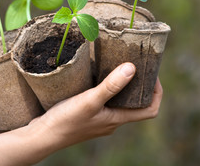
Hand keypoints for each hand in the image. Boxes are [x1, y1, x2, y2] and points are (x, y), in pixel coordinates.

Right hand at [30, 63, 162, 148]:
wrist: (43, 135)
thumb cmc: (66, 120)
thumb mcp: (89, 101)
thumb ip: (111, 86)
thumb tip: (132, 69)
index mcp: (117, 119)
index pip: (150, 109)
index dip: (156, 92)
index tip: (152, 73)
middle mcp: (112, 121)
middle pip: (136, 104)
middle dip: (139, 84)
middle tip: (135, 64)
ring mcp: (100, 119)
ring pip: (119, 102)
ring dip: (122, 85)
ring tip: (117, 66)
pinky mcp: (88, 115)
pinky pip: (105, 101)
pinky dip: (107, 89)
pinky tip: (97, 77)